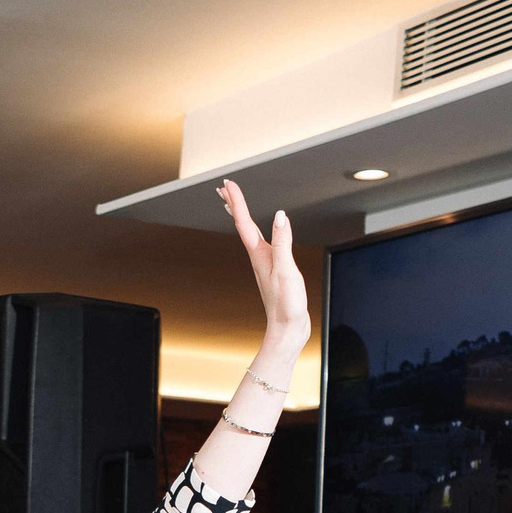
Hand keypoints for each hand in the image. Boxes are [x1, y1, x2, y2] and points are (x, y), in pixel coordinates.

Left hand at [219, 178, 308, 351]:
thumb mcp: (286, 269)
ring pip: (248, 234)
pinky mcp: (273, 270)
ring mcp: (264, 264)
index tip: (228, 183)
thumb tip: (280, 216)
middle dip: (232, 205)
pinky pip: (260, 243)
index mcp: (259, 254)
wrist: (288, 328)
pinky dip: (255, 231)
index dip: (237, 201)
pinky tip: (260, 233)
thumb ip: (282, 242)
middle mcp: (258, 257)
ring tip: (232, 204)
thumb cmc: (286, 303)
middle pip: (241, 225)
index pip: (244, 222)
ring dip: (240, 216)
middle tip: (223, 188)